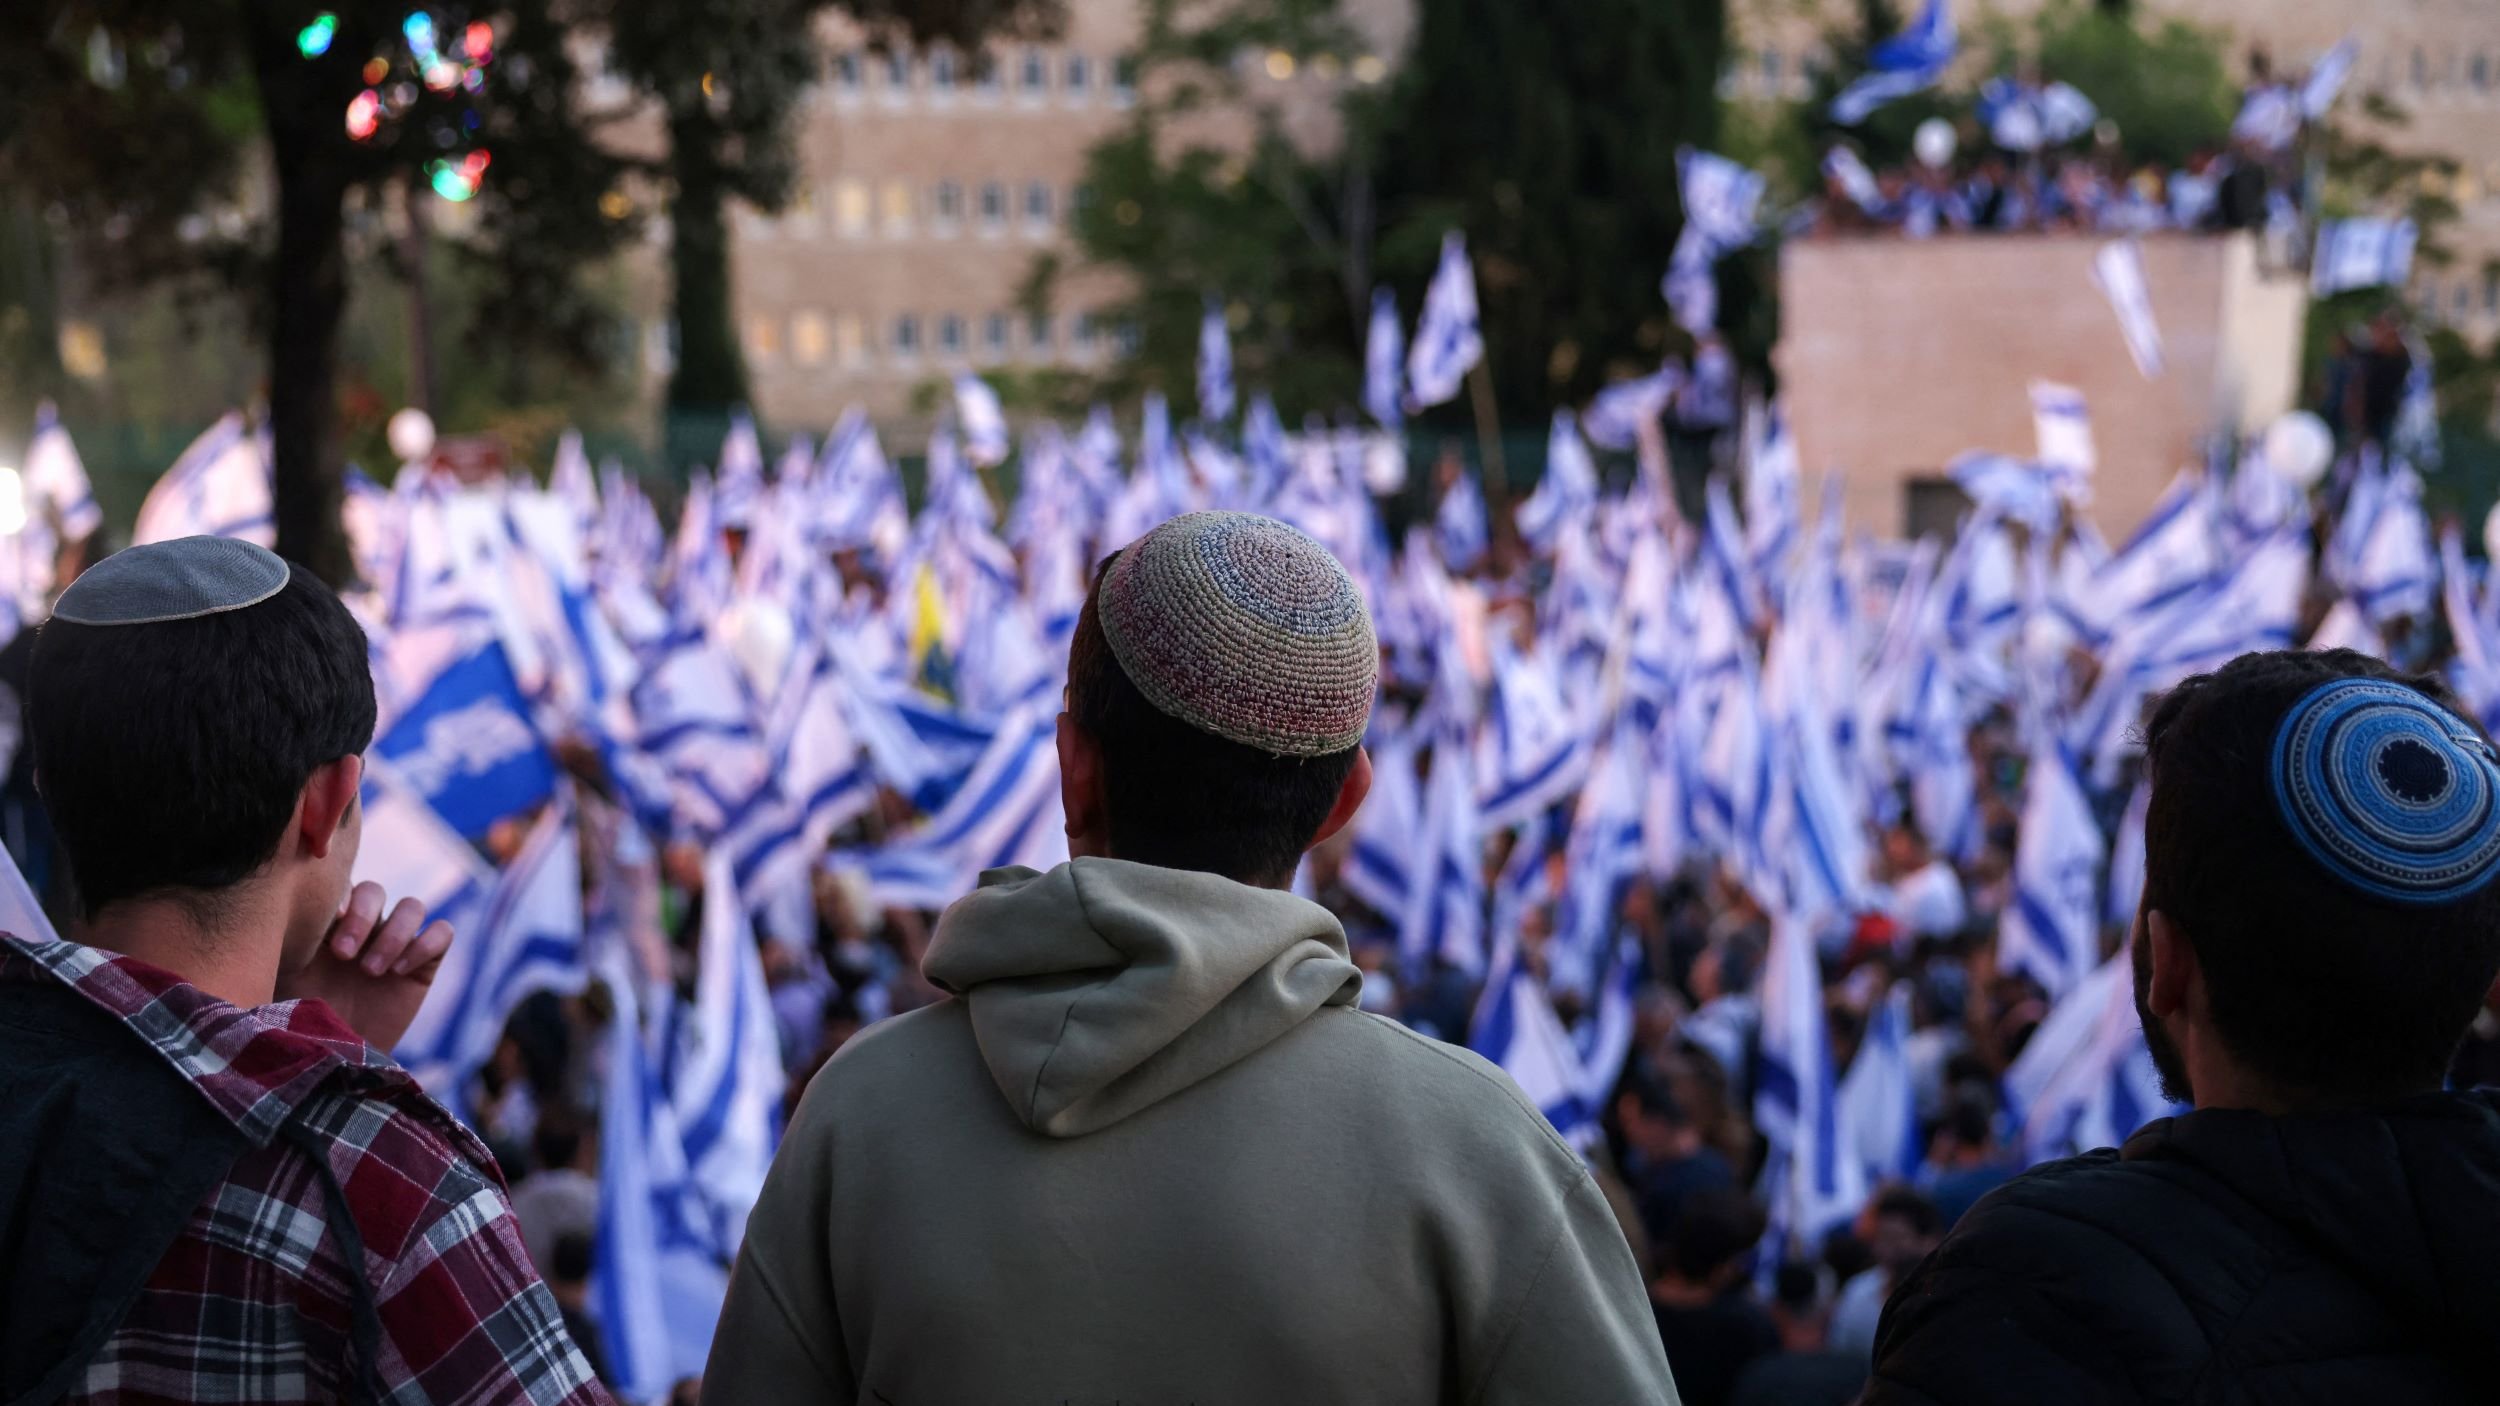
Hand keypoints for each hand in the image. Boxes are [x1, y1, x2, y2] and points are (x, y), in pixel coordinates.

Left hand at [277, 881, 454, 1052]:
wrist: (335, 1065)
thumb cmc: (301, 1025)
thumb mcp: (284, 983)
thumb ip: (286, 946)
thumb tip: (273, 917)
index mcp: (328, 926)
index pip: (342, 886)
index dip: (339, 896)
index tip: (326, 925)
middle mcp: (365, 930)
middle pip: (375, 891)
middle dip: (363, 917)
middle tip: (344, 955)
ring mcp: (397, 946)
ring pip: (413, 906)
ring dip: (394, 933)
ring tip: (373, 970)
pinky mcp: (424, 966)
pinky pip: (442, 932)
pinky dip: (425, 944)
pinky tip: (400, 972)